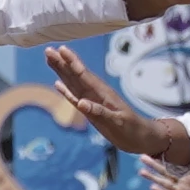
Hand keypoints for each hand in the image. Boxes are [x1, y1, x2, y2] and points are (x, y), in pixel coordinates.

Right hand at [39, 43, 189, 163]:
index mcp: (103, 94)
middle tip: (48, 50)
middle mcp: (96, 94)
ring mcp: (93, 101)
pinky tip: (58, 84)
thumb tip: (81, 103)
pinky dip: (66, 91)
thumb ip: (100, 112)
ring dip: (61, 72)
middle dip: (62, 63)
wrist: (142, 139)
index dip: (72, 62)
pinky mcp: (91, 110)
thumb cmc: (134, 130)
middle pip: (75, 75)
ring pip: (73, 83)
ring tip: (50, 60)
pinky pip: (75, 98)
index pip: (84, 75)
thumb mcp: (118, 122)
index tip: (61, 49)